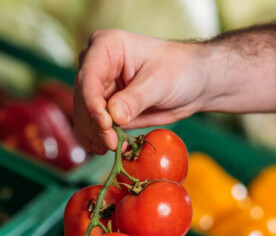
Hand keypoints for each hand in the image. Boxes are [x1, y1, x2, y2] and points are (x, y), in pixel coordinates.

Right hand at [73, 29, 210, 153]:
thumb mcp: (159, 82)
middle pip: (83, 99)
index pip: (89, 76)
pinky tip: (109, 149)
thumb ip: (135, 99)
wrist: (192, 82)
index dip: (92, 102)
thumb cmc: (179, 70)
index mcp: (106, 47)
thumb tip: (114, 116)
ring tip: (116, 147)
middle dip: (95, 124)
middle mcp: (96, 66)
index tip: (105, 124)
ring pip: (84, 116)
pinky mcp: (104, 109)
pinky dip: (96, 140)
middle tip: (112, 143)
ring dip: (95, 136)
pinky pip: (91, 127)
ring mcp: (98, 88)